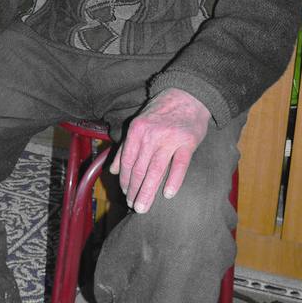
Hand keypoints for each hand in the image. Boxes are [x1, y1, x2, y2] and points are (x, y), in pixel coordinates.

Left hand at [109, 88, 209, 213]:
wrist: (188, 94)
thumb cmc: (161, 111)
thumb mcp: (139, 123)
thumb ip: (125, 147)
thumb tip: (113, 170)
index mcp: (137, 130)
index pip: (127, 161)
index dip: (124, 180)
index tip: (125, 193)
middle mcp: (151, 135)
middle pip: (139, 169)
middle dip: (134, 190)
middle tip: (133, 207)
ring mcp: (170, 138)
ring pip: (156, 170)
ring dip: (148, 191)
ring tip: (143, 207)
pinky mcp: (188, 141)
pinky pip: (180, 165)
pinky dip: (173, 180)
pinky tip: (167, 194)